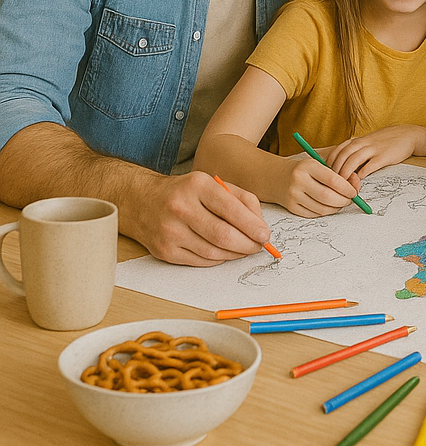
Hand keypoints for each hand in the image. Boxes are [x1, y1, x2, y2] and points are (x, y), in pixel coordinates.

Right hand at [127, 172, 270, 265]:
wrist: (141, 200)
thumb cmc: (186, 192)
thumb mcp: (213, 184)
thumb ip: (241, 199)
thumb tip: (260, 225)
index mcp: (197, 186)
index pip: (231, 209)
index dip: (252, 225)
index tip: (265, 235)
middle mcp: (181, 207)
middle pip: (223, 235)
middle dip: (247, 244)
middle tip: (259, 246)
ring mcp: (170, 231)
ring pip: (213, 251)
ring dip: (235, 254)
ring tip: (245, 249)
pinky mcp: (164, 251)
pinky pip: (200, 261)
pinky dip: (218, 259)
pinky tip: (224, 252)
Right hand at [278, 155, 363, 217]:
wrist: (276, 177)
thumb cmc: (303, 170)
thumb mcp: (317, 164)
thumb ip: (336, 172)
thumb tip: (355, 184)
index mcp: (308, 166)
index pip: (332, 180)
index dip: (347, 187)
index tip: (354, 191)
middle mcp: (299, 180)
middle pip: (328, 197)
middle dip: (344, 200)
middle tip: (350, 199)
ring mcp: (294, 195)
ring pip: (322, 208)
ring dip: (336, 208)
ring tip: (341, 202)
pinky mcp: (291, 207)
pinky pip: (314, 214)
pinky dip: (326, 212)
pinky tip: (329, 206)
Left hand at [323, 125, 424, 180]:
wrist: (407, 135)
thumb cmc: (385, 141)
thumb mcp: (367, 142)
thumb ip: (354, 151)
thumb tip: (339, 165)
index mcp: (357, 140)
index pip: (337, 150)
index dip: (330, 163)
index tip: (326, 174)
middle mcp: (363, 143)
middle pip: (343, 155)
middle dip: (335, 170)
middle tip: (331, 183)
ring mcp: (373, 149)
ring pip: (353, 160)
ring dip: (346, 173)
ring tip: (342, 185)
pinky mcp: (384, 156)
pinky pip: (370, 166)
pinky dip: (362, 174)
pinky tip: (358, 181)